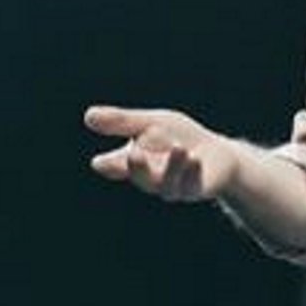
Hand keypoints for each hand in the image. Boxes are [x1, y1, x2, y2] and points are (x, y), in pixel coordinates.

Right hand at [84, 104, 237, 203]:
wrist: (217, 154)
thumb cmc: (180, 137)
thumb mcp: (152, 123)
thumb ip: (123, 122)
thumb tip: (88, 116)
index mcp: (136, 162)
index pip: (117, 166)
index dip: (110, 165)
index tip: (100, 162)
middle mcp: (151, 178)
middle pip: (141, 178)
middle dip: (137, 168)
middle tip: (134, 154)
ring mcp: (173, 187)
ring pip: (167, 185)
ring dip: (172, 167)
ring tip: (179, 148)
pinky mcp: (195, 190)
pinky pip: (190, 185)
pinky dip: (191, 172)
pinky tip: (193, 159)